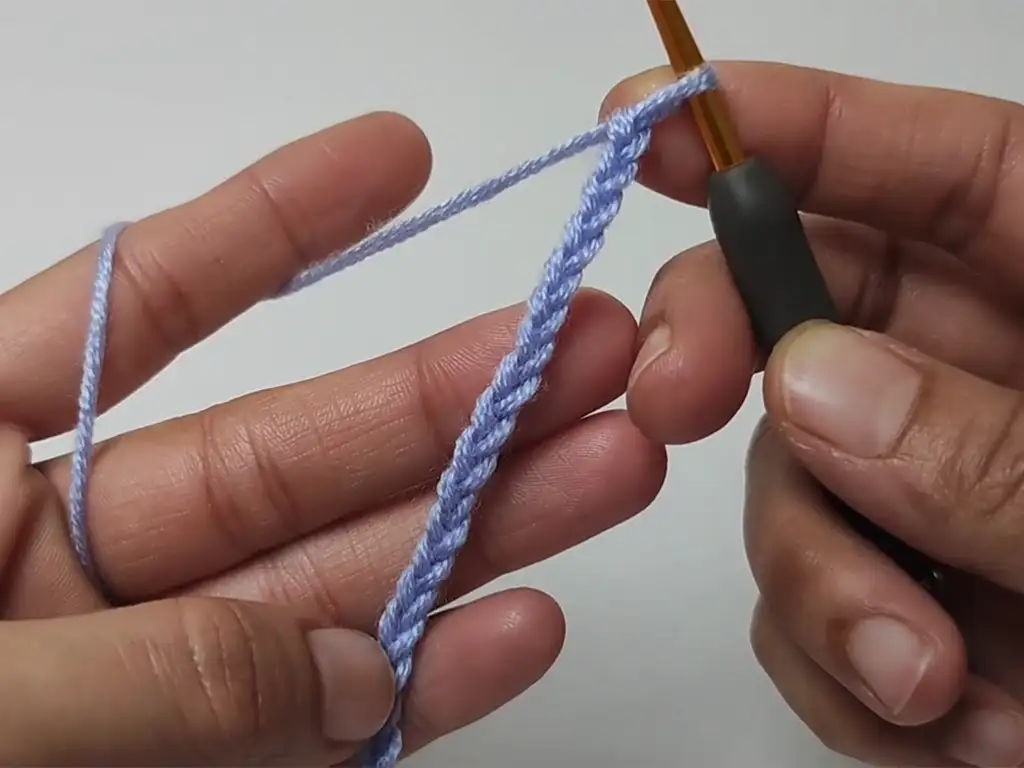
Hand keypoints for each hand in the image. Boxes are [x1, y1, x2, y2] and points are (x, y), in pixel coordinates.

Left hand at [0, 112, 668, 764]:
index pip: (143, 305)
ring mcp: (147, 673)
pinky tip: (522, 625)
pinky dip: (424, 687)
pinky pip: (325, 727)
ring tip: (610, 464)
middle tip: (583, 344)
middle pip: (292, 451)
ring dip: (480, 530)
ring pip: (341, 587)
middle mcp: (66, 559)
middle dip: (447, 393)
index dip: (278, 222)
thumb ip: (152, 676)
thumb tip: (352, 672)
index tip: (398, 155)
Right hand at [602, 62, 1023, 765]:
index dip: (791, 127)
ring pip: (786, 483)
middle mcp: (997, 385)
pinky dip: (840, 673)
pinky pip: (804, 611)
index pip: (935, 169)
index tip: (660, 123)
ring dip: (818, 582)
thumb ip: (1002, 454)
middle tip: (668, 398)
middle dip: (717, 347)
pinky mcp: (911, 604)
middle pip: (804, 312)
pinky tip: (944, 730)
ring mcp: (939, 499)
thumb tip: (803, 379)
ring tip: (925, 684)